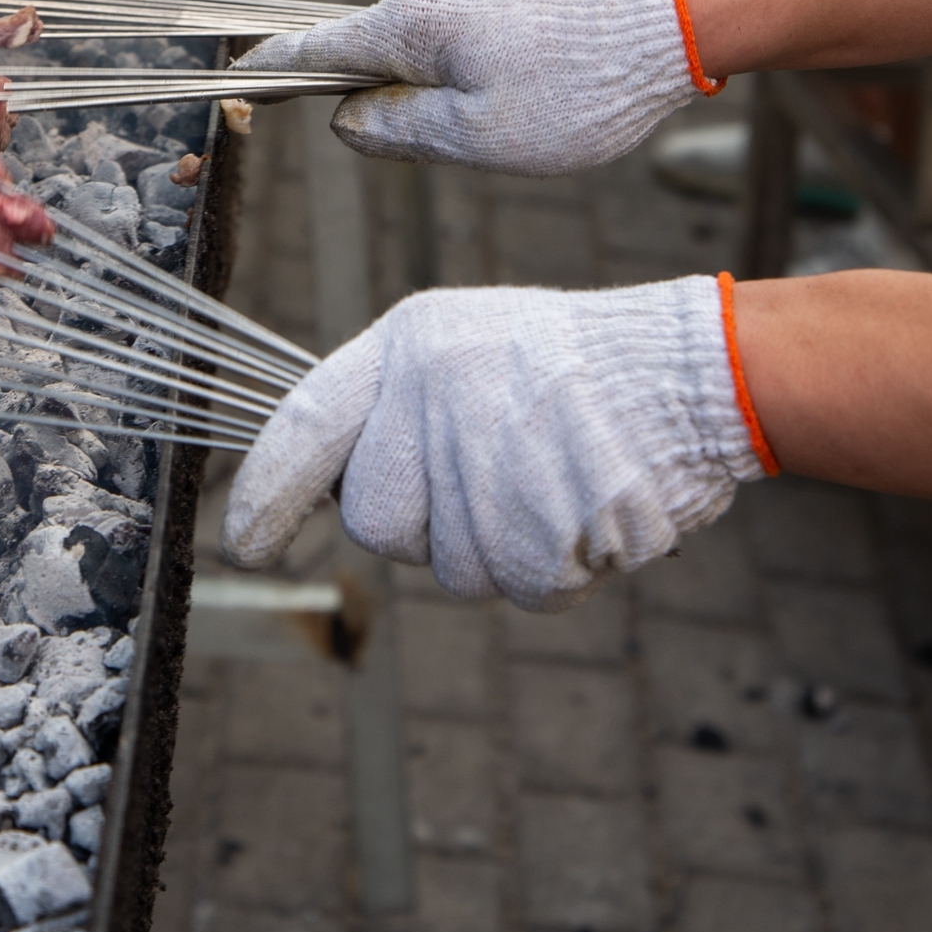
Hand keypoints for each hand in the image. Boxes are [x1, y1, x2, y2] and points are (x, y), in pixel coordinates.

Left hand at [222, 278, 765, 606]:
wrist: (688, 374)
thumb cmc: (577, 365)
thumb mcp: (467, 346)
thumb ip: (393, 406)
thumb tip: (326, 487)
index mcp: (409, 345)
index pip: (306, 422)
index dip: (267, 490)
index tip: (243, 540)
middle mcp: (430, 401)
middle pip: (375, 519)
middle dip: (423, 519)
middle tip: (496, 471)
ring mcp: (480, 471)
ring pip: (449, 563)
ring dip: (498, 542)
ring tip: (551, 473)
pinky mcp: (533, 535)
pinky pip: (517, 586)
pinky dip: (552, 565)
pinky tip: (581, 506)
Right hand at [228, 0, 698, 172]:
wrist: (671, 23)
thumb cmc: (577, 88)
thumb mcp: (478, 137)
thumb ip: (400, 132)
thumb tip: (348, 122)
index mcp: (409, 25)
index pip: (314, 50)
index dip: (269, 72)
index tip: (232, 86)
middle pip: (364, 54)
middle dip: (366, 103)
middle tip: (413, 152)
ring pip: (415, 55)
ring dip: (426, 100)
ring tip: (496, 135)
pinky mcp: (504, 0)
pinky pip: (454, 47)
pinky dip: (457, 83)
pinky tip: (513, 110)